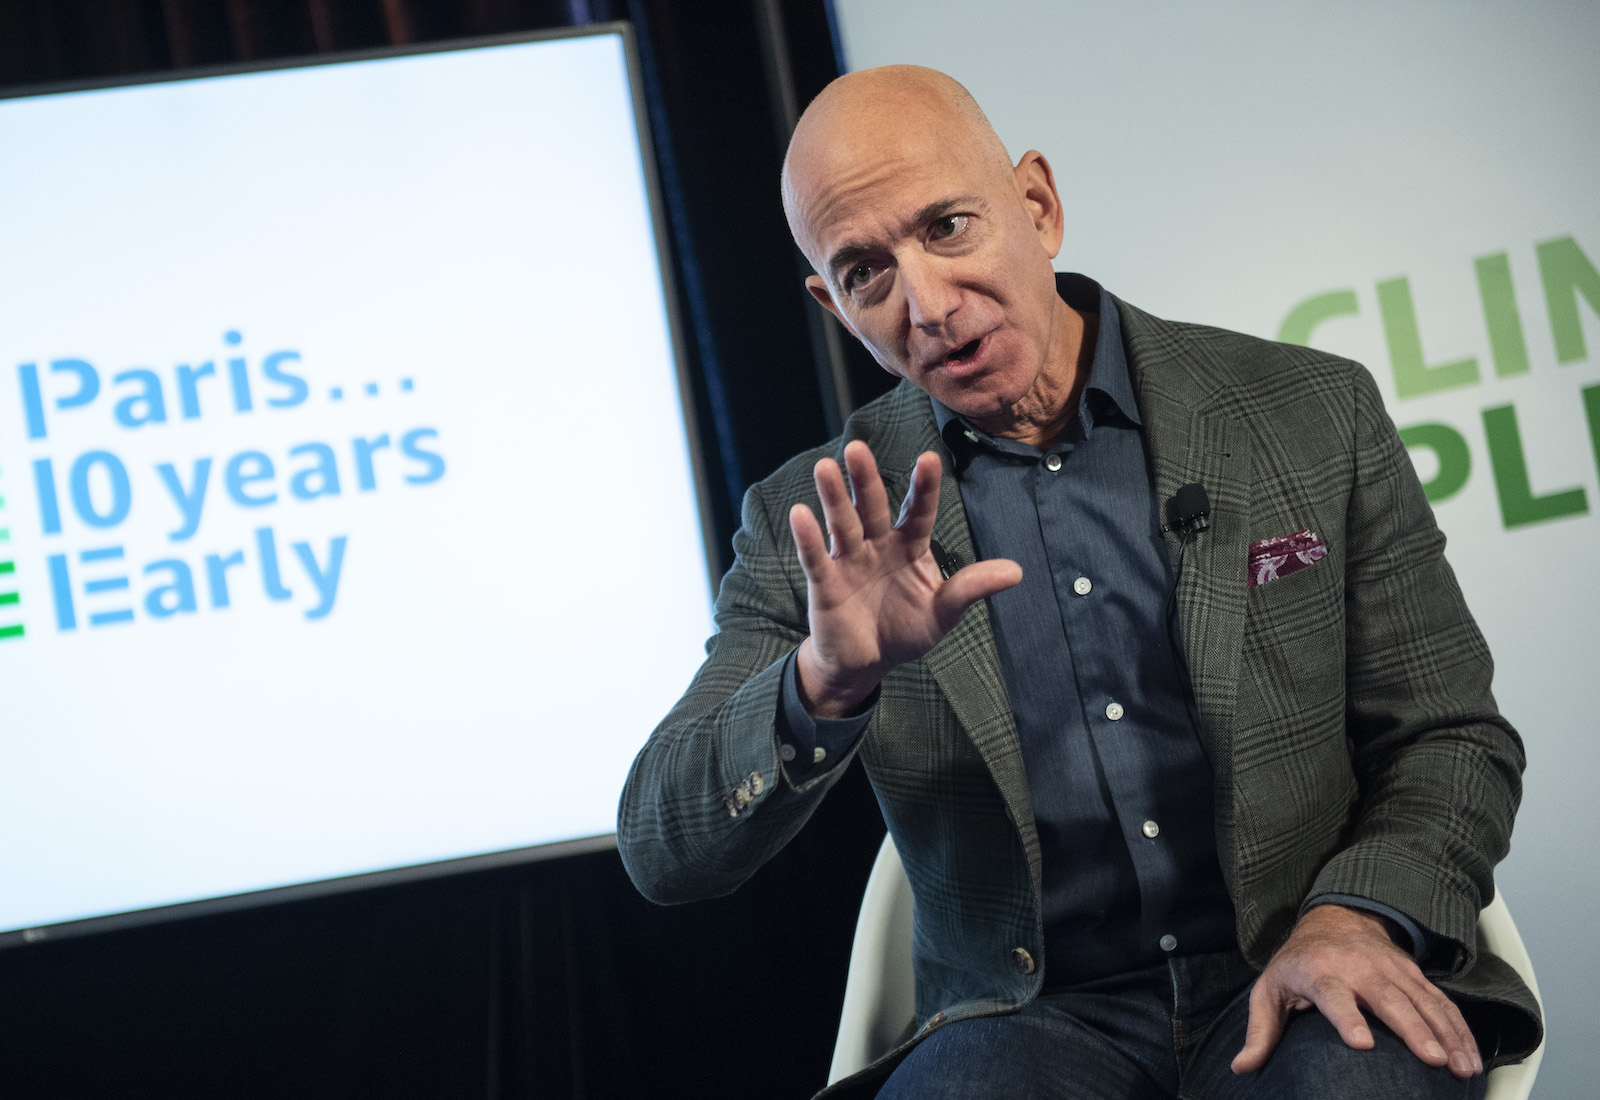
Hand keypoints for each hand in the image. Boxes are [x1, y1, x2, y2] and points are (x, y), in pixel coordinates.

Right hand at [789, 441, 1021, 716]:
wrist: (867, 662)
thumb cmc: (906, 631)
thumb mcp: (943, 613)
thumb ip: (971, 588)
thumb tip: (1017, 572)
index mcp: (909, 545)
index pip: (918, 510)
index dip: (923, 486)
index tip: (929, 458)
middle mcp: (877, 544)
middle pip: (871, 506)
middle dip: (865, 479)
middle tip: (858, 447)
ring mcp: (849, 560)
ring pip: (841, 523)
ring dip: (834, 497)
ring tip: (824, 467)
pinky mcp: (825, 582)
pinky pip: (816, 557)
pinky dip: (808, 537)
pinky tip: (800, 513)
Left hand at [1232, 904, 1480, 1078]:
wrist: (1332, 917)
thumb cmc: (1297, 963)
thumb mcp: (1270, 990)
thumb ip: (1261, 1030)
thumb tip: (1241, 1067)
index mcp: (1320, 973)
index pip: (1334, 996)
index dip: (1347, 1018)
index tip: (1361, 1043)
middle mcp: (1359, 968)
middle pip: (1389, 1000)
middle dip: (1413, 1030)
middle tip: (1433, 1061)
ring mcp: (1391, 969)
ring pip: (1424, 1002)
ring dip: (1447, 1034)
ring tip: (1462, 1068)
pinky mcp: (1414, 974)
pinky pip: (1441, 1002)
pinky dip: (1460, 1029)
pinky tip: (1472, 1057)